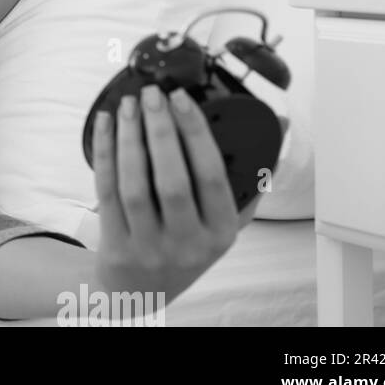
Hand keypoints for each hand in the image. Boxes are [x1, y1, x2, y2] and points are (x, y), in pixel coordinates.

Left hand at [90, 85, 258, 303]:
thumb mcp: (224, 221)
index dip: (196, 135)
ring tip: (128, 104)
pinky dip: (104, 154)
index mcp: (221, 232)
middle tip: (152, 94)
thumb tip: (280, 124)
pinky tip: (106, 125)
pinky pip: (106, 192)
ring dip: (129, 139)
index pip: (212, 177)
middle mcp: (187, 243)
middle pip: (172, 181)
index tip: (182, 98)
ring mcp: (149, 248)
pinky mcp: (116, 247)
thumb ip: (248, 178)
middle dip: (161, 131)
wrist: (141, 291)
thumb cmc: (186, 245)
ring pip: (135, 185)